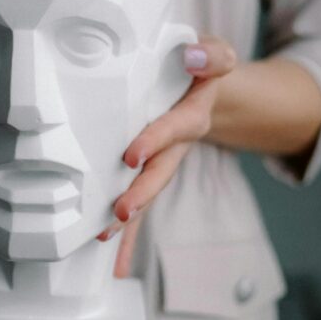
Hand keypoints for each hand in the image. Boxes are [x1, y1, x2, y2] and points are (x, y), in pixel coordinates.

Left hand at [97, 36, 236, 277]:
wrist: (204, 89)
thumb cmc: (202, 68)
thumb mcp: (216, 55)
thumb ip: (212, 55)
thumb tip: (194, 57)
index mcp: (190, 116)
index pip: (172, 129)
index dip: (155, 139)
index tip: (132, 155)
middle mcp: (176, 146)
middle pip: (159, 174)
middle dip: (141, 194)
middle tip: (120, 213)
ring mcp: (162, 163)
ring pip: (145, 195)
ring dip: (127, 221)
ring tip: (104, 242)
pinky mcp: (149, 172)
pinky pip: (139, 206)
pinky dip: (126, 236)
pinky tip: (113, 264)